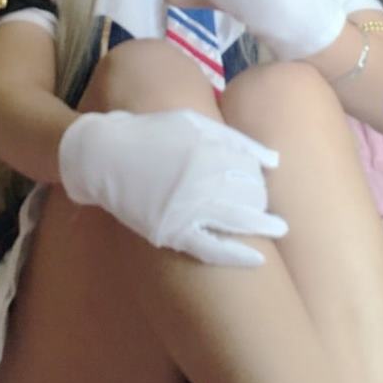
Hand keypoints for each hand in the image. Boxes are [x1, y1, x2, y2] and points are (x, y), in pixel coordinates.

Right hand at [57, 107, 288, 266]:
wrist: (102, 153)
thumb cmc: (149, 133)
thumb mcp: (193, 123)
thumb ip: (234, 139)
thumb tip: (272, 161)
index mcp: (211, 151)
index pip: (250, 173)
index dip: (261, 186)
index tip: (266, 193)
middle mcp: (205, 179)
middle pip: (248, 198)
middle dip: (264, 210)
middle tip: (280, 225)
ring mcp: (189, 205)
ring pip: (236, 221)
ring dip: (260, 228)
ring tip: (277, 233)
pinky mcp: (172, 229)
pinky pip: (210, 247)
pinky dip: (235, 254)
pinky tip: (255, 259)